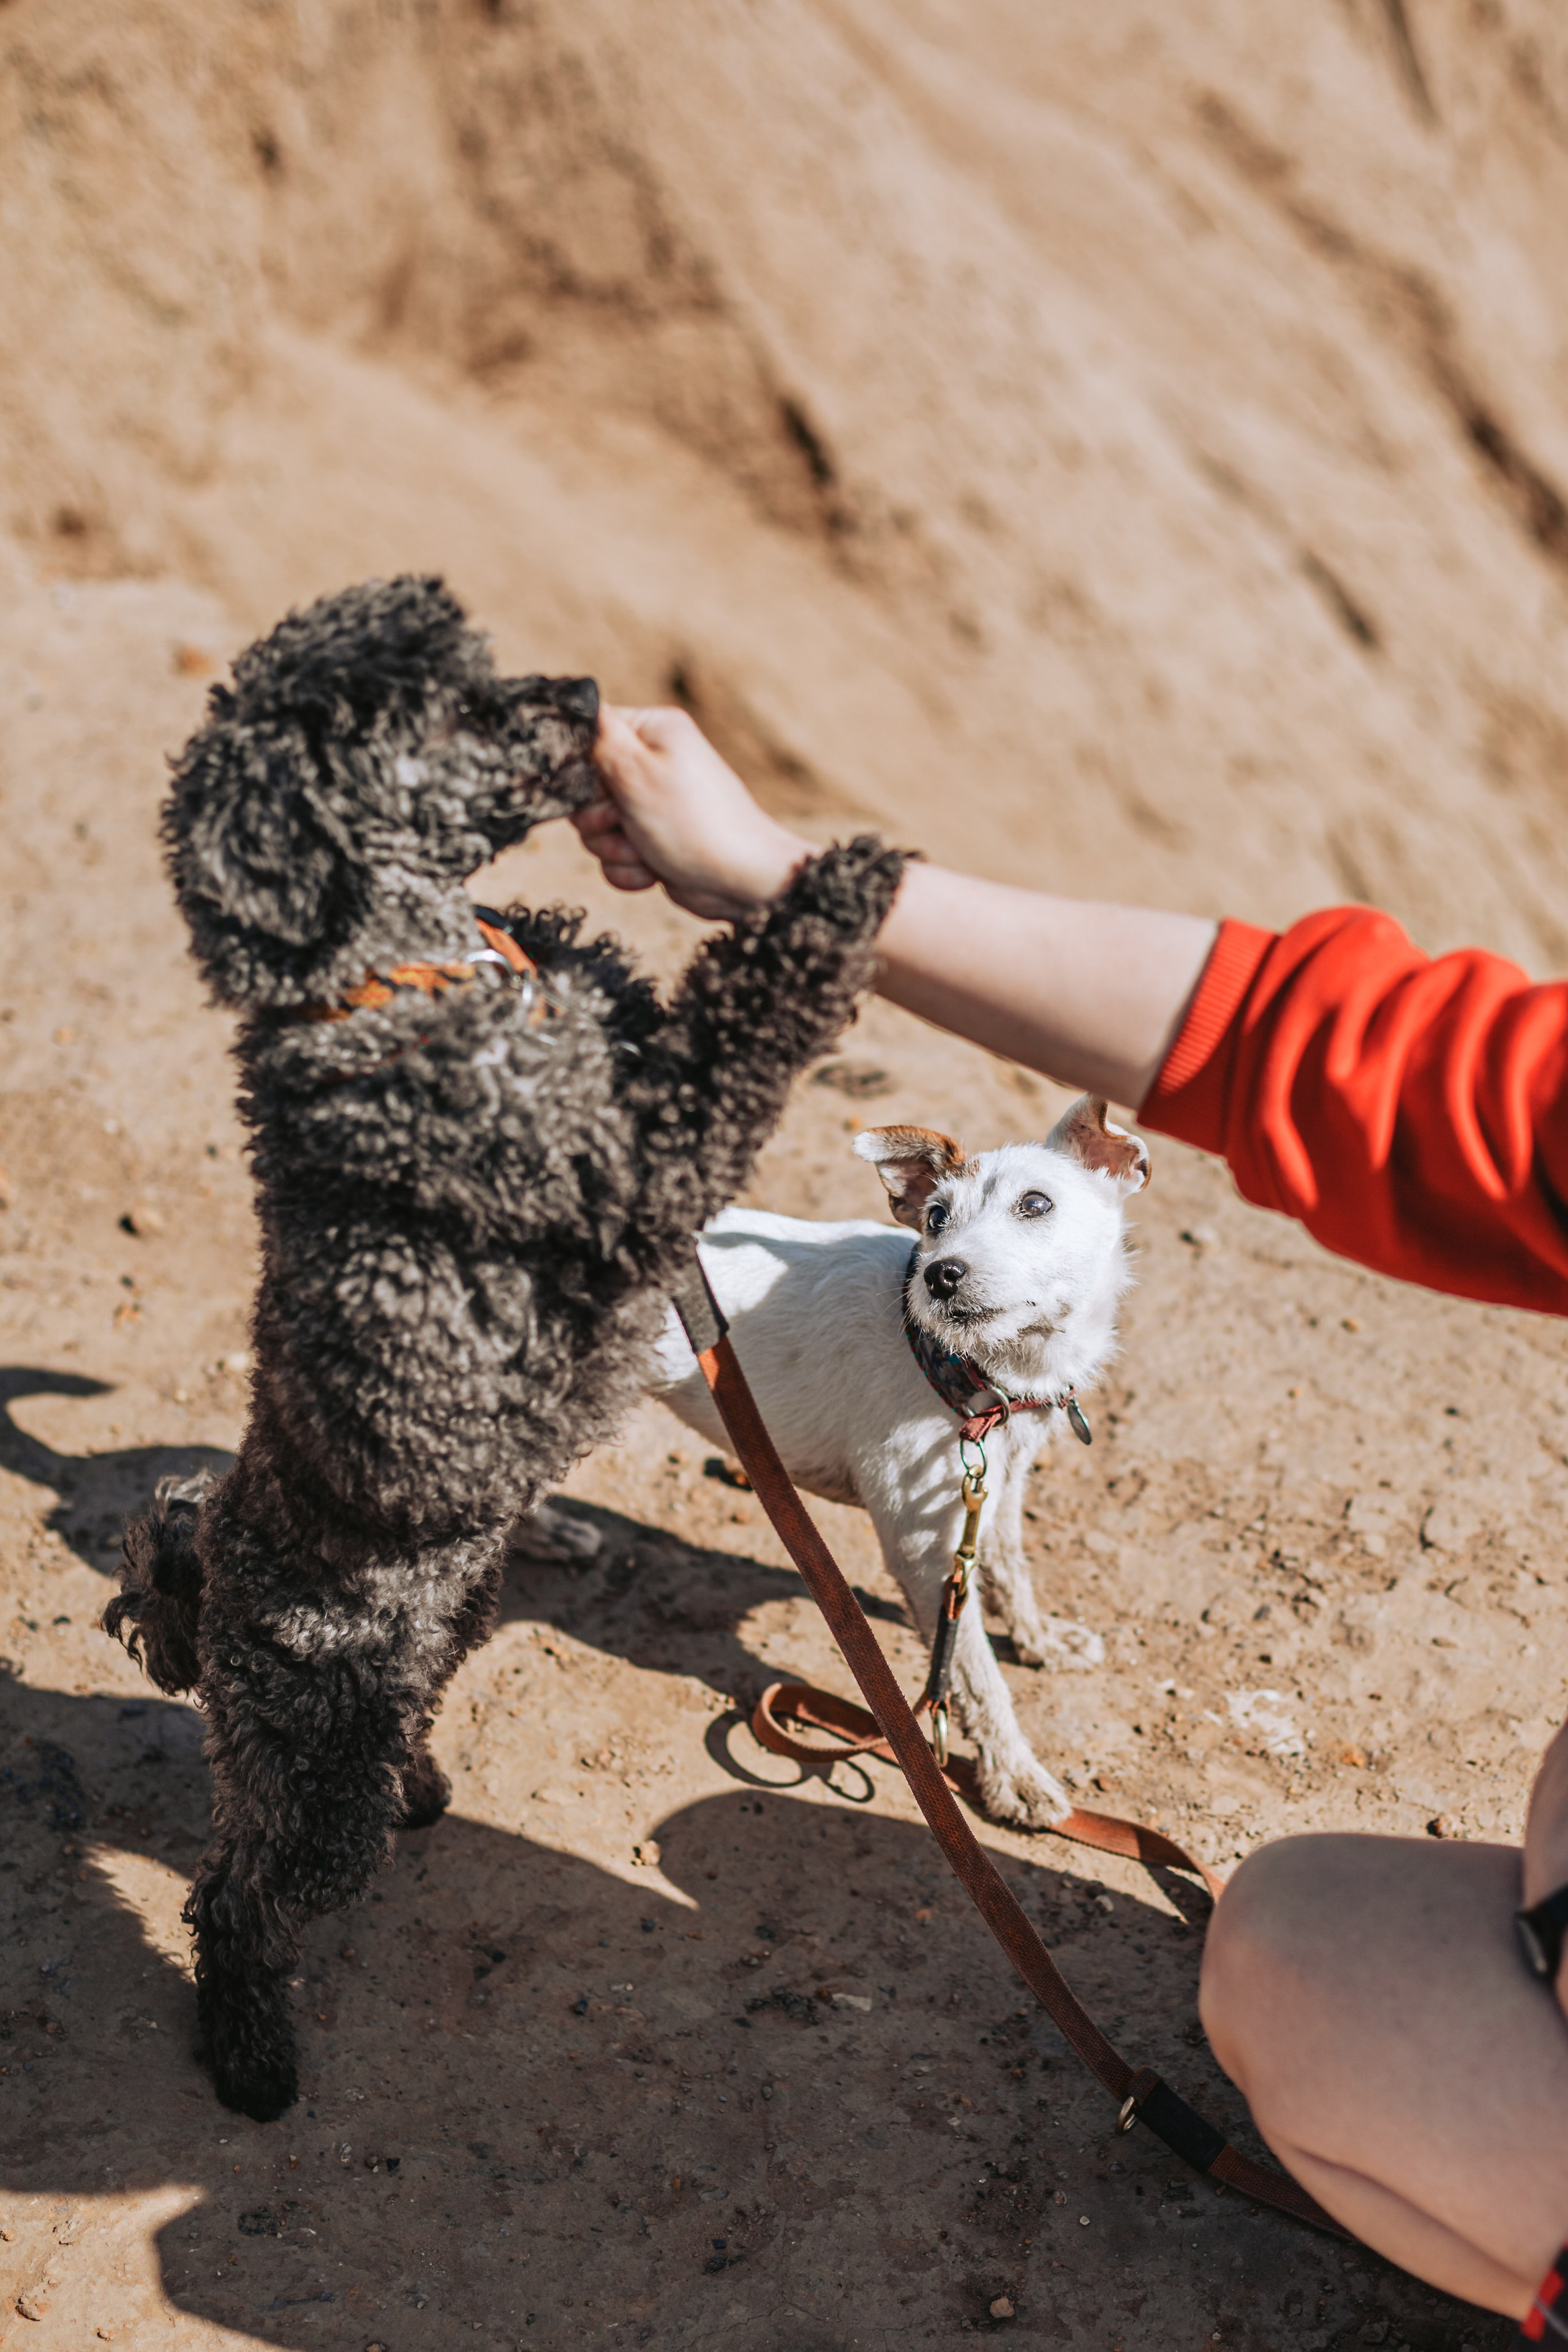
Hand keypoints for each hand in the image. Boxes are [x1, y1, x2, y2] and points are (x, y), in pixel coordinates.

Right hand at [573, 705, 813, 920]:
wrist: (742, 881)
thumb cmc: (697, 824)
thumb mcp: (638, 772)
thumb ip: (599, 738)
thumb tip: (573, 701)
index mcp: (651, 731)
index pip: (587, 734)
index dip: (582, 768)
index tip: (601, 788)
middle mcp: (651, 763)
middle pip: (585, 787)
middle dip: (600, 817)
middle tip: (626, 822)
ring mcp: (651, 805)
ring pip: (595, 828)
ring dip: (614, 847)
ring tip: (646, 849)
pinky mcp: (651, 840)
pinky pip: (613, 855)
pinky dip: (628, 868)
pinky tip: (653, 870)